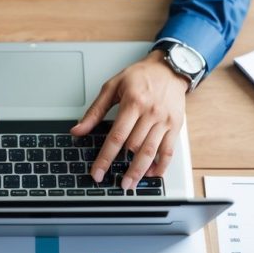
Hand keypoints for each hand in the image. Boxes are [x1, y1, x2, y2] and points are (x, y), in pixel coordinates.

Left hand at [71, 50, 189, 190]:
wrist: (169, 68)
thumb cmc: (140, 76)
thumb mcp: (112, 87)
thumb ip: (94, 111)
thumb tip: (77, 130)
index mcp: (133, 102)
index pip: (116, 137)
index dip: (106, 158)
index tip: (98, 173)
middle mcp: (150, 112)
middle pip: (134, 146)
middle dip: (123, 167)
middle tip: (115, 183)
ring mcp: (165, 120)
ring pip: (151, 151)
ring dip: (140, 171)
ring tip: (130, 184)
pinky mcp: (176, 125)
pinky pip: (169, 150)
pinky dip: (161, 165)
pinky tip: (152, 174)